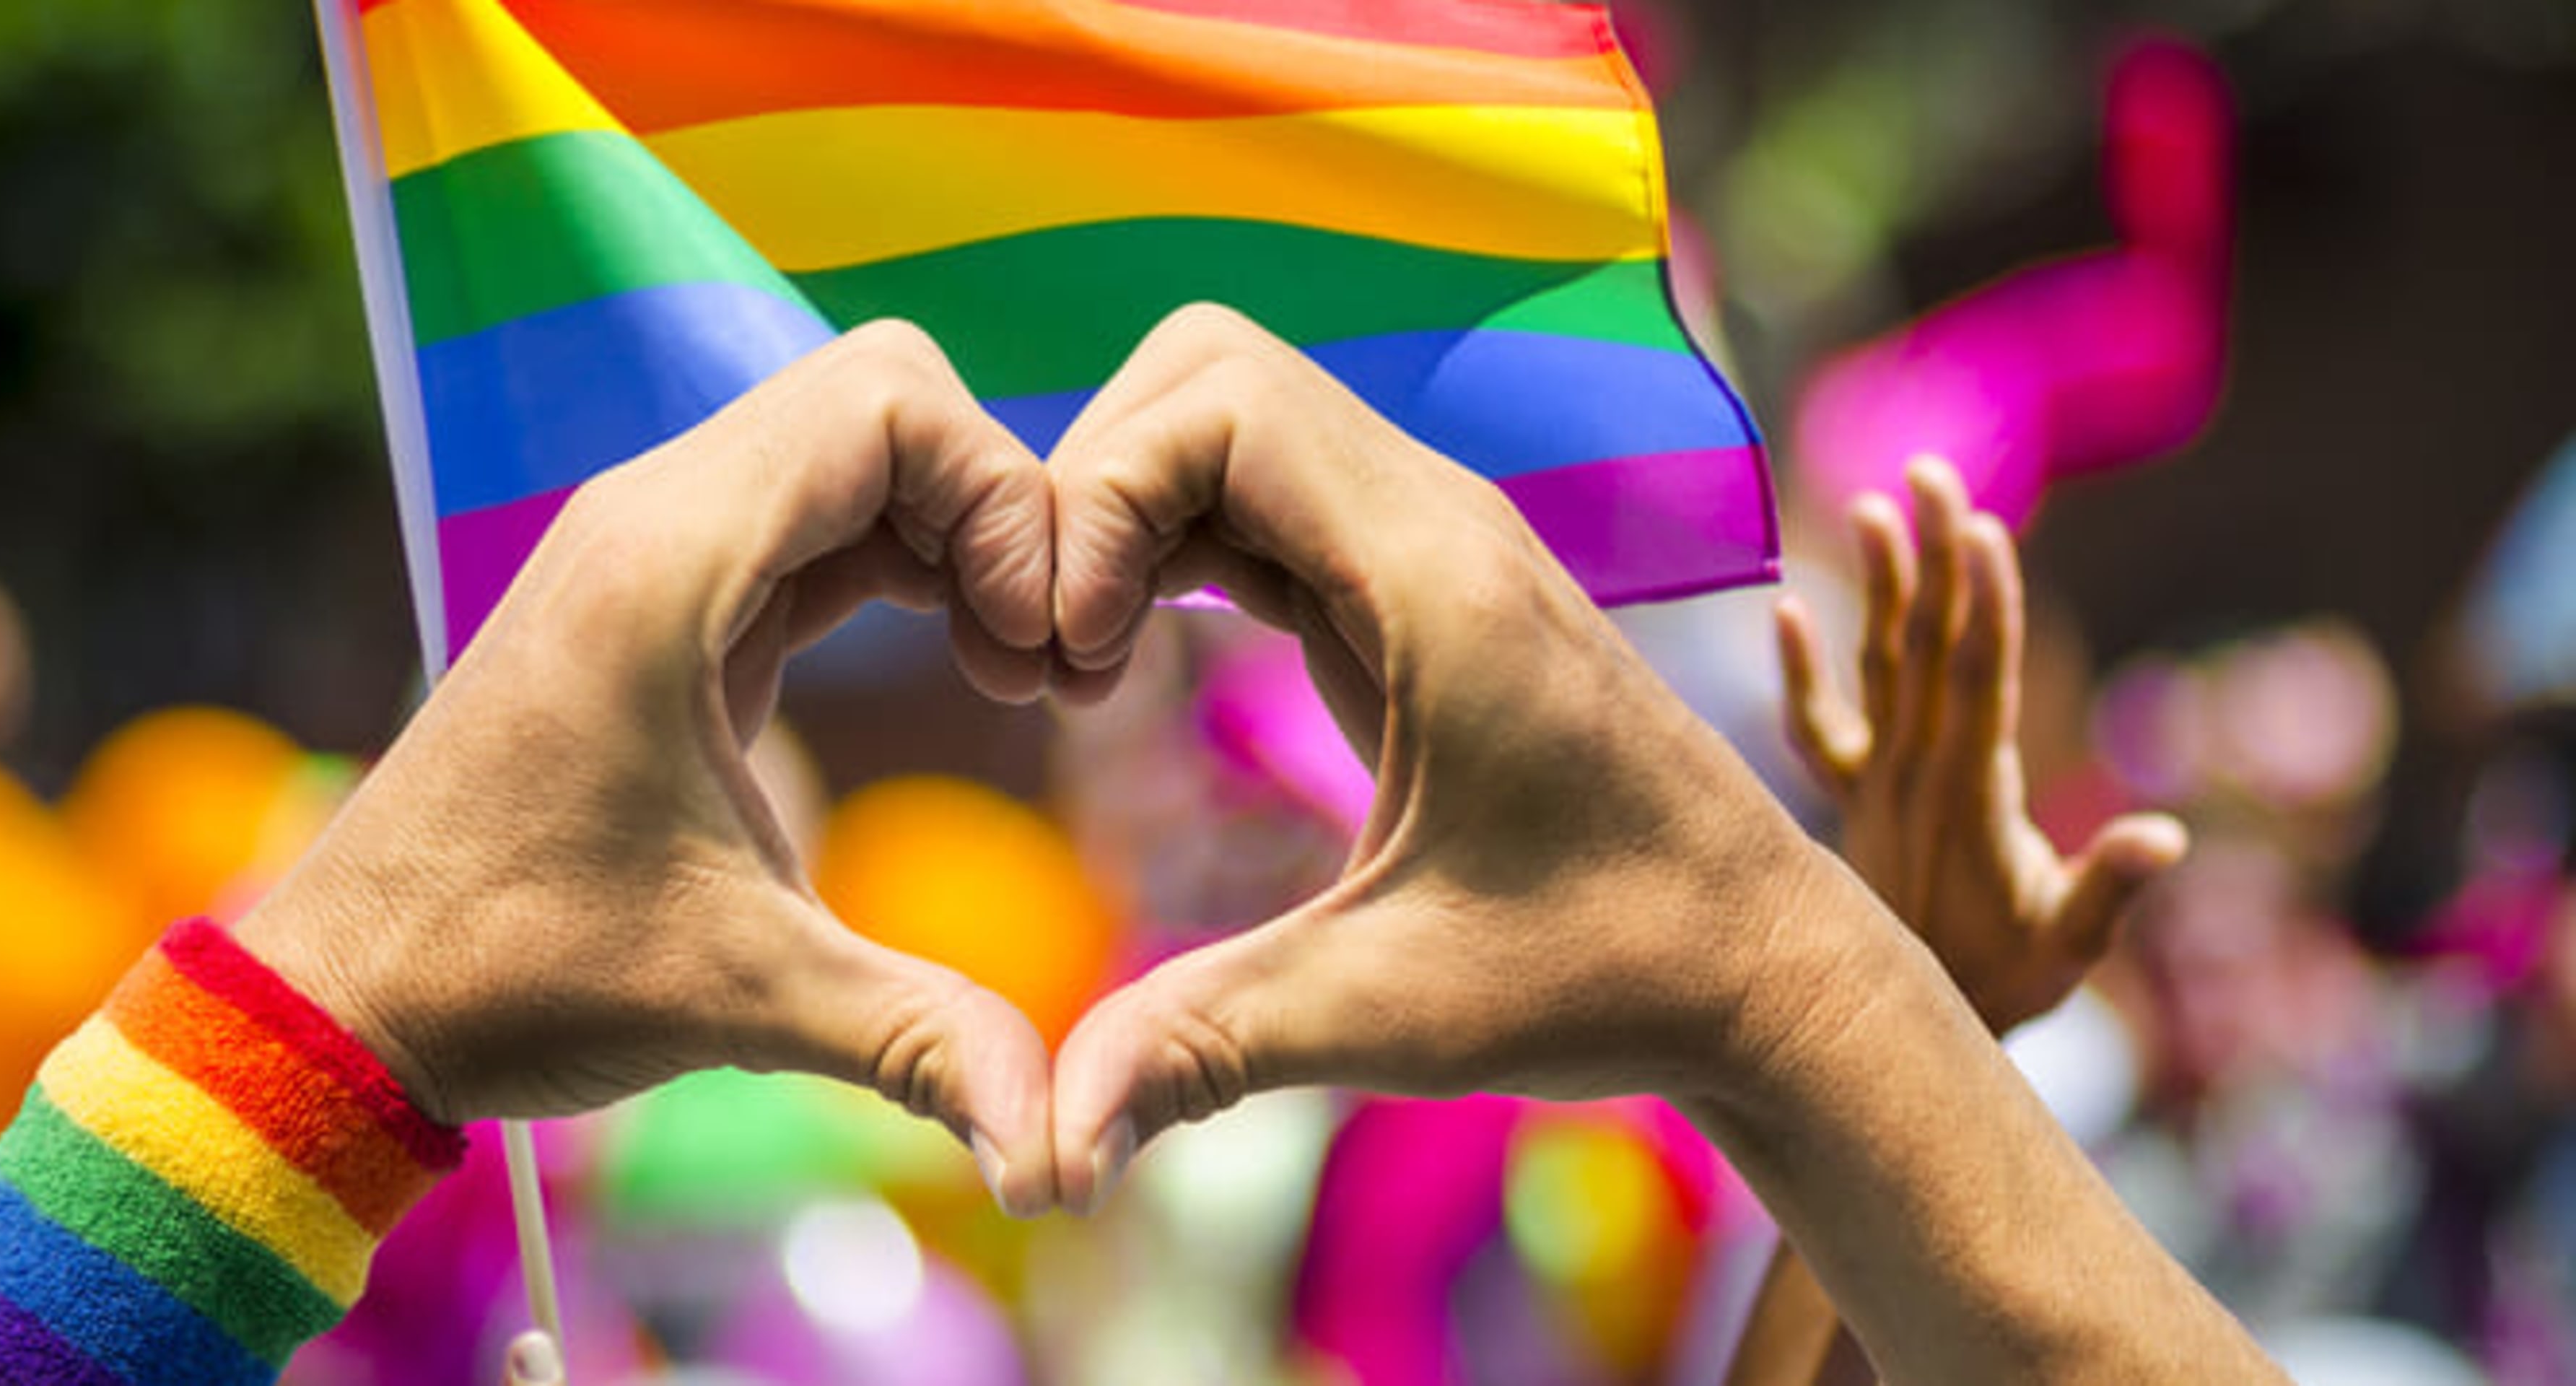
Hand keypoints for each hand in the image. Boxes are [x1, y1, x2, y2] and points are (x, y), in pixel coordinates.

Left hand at [237, 322, 1061, 1214]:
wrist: (349, 997)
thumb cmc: (513, 976)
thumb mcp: (742, 999)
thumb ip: (919, 1042)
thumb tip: (1058, 1151)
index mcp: (666, 562)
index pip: (889, 401)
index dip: (1002, 499)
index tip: (1029, 649)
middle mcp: (653, 518)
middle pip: (884, 397)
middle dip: (995, 506)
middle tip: (1032, 656)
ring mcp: (649, 550)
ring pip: (852, 447)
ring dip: (954, 532)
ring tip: (1006, 668)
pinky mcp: (656, 601)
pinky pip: (813, 516)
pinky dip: (903, 560)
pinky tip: (952, 661)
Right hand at [1041, 305, 1884, 1207]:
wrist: (1759, 968)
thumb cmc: (1604, 975)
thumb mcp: (1390, 1012)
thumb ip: (1204, 1049)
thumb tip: (1043, 1157)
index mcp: (1439, 577)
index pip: (1218, 401)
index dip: (1100, 501)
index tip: (1070, 666)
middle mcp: (1438, 522)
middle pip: (1206, 373)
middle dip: (1090, 488)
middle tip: (1057, 657)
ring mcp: (1432, 544)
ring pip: (1231, 422)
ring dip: (1127, 516)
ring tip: (1082, 671)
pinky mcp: (1420, 589)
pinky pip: (1265, 495)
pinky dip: (1173, 546)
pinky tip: (1137, 665)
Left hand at [1771, 458, 2184, 1032]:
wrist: (1895, 1034)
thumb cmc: (2005, 987)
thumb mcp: (2069, 947)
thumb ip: (2110, 888)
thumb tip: (2165, 835)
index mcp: (1970, 793)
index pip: (1978, 677)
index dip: (1983, 601)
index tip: (1980, 526)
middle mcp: (1913, 773)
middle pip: (1927, 645)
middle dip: (1932, 557)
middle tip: (1930, 470)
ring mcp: (1876, 783)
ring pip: (1875, 666)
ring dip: (1878, 587)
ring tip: (1871, 504)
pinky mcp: (1852, 799)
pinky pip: (1815, 727)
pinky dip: (1799, 671)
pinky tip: (1781, 612)